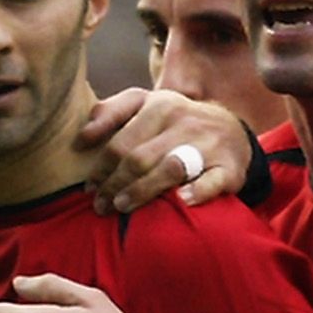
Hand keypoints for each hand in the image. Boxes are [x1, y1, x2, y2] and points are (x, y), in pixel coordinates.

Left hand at [80, 88, 247, 212]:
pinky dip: (196, 192)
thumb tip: (80, 140)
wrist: (231, 129)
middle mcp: (184, 122)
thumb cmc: (175, 122)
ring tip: (123, 206)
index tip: (90, 189)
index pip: (120, 143)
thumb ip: (110, 113)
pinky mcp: (229, 167)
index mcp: (160, 106)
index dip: (101, 169)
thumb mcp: (145, 105)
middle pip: (139, 159)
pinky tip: (180, 201)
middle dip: (114, 185)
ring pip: (169, 169)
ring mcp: (208, 144)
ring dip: (142, 191)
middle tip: (101, 206)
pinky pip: (212, 182)